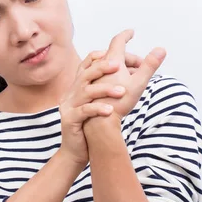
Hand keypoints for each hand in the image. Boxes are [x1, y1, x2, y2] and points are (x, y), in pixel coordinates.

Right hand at [57, 49, 147, 164]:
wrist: (77, 150)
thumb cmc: (92, 124)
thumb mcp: (100, 102)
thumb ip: (110, 86)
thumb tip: (132, 72)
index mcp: (80, 85)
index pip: (87, 64)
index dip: (99, 55)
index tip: (112, 51)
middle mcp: (73, 92)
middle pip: (86, 73)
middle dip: (102, 67)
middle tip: (118, 64)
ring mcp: (70, 105)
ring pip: (86, 91)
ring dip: (104, 89)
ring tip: (121, 91)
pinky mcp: (70, 119)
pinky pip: (84, 111)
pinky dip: (97, 109)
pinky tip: (110, 110)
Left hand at [89, 29, 166, 120]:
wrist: (98, 120)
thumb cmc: (119, 102)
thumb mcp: (138, 82)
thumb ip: (150, 65)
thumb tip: (162, 49)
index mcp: (111, 60)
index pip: (118, 41)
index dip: (126, 35)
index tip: (131, 32)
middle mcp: (99, 65)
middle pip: (116, 55)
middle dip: (130, 58)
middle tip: (143, 68)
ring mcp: (93, 76)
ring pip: (109, 65)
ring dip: (122, 68)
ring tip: (132, 78)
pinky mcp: (89, 87)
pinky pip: (101, 74)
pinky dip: (111, 74)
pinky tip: (117, 85)